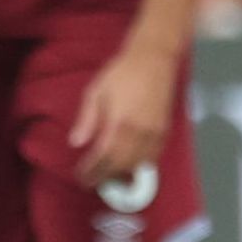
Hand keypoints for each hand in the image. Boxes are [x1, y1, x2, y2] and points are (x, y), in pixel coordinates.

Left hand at [67, 41, 174, 195]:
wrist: (154, 59)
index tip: (81, 177)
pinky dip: (140, 166)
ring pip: (138, 165)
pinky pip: (153, 158)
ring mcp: (154, 134)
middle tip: (91, 182)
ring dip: (122, 174)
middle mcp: (138, 133)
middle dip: (105, 177)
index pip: (103, 157)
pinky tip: (130, 166)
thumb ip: (86, 120)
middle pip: (120, 165)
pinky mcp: (165, 131)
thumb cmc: (121, 72)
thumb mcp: (96, 91)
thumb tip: (76, 143)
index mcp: (119, 123)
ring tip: (109, 178)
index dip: (91, 170)